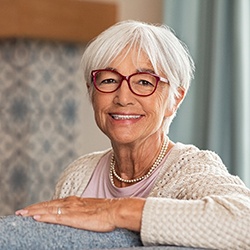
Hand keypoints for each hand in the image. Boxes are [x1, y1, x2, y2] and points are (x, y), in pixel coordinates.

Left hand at [15, 196, 145, 231]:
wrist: (116, 210)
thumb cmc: (107, 211)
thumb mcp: (91, 208)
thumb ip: (82, 210)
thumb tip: (78, 214)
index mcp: (76, 201)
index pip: (55, 202)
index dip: (42, 205)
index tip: (32, 209)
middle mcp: (72, 203)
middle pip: (48, 205)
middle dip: (33, 208)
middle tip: (20, 212)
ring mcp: (73, 210)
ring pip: (49, 209)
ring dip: (35, 211)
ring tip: (22, 215)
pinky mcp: (75, 217)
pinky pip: (57, 217)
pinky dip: (45, 217)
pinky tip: (37, 219)